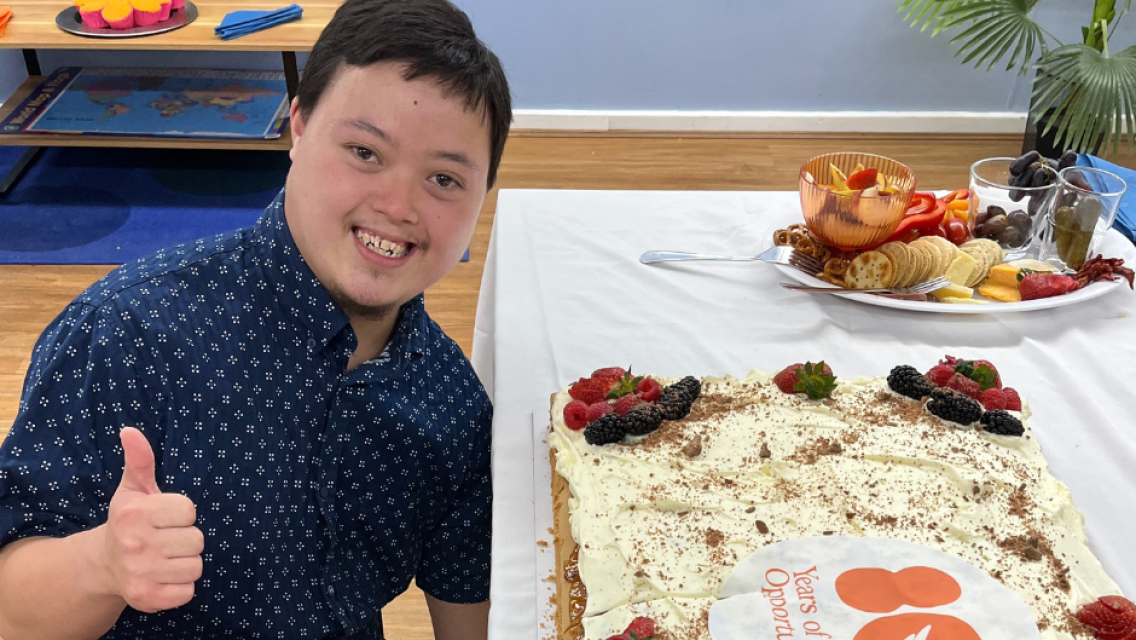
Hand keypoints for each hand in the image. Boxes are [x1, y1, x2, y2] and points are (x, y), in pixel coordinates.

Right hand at [101, 427, 203, 612]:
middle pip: (197, 539)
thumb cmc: (129, 521)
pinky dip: (181, 586)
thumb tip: (130, 431)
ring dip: (186, 563)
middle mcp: (135, 544)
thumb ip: (140, 460)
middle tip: (166, 539)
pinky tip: (164, 576)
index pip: (189, 510)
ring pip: (196, 566)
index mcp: (134, 513)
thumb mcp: (133, 489)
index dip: (182, 514)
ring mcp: (140, 573)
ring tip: (165, 557)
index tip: (165, 517)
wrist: (104, 565)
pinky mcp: (148, 598)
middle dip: (186, 539)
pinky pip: (189, 591)